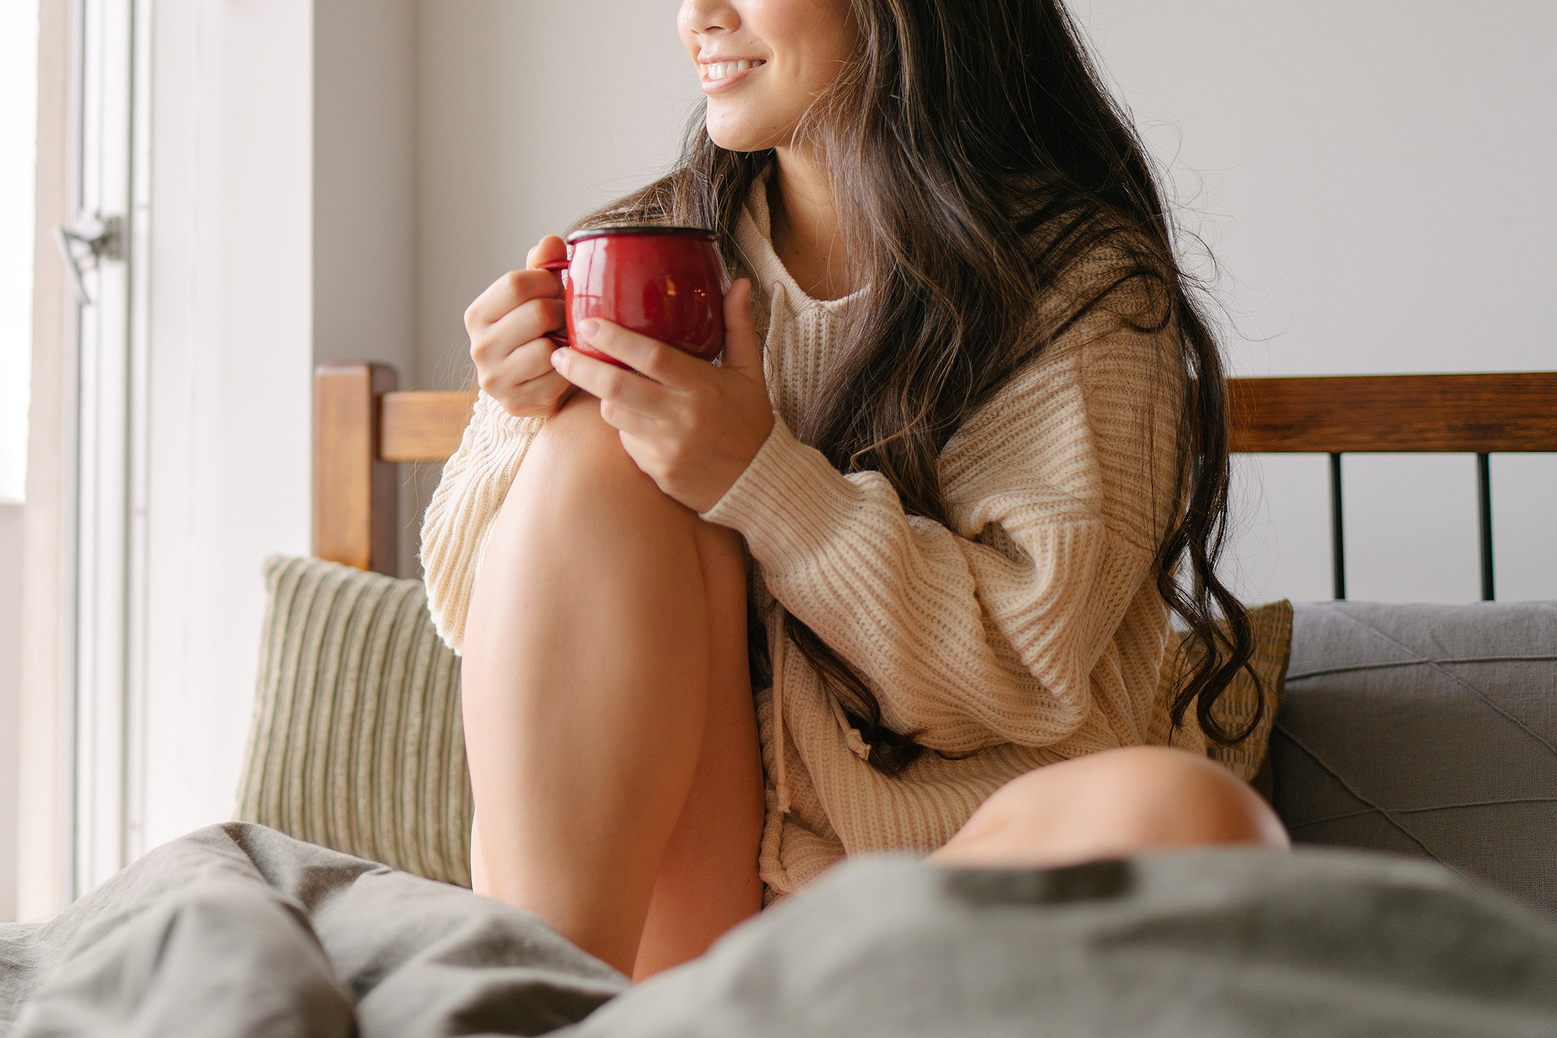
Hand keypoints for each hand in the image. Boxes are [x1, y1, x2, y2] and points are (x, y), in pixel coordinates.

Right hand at [465, 236, 575, 417]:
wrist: (537, 385)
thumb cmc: (537, 332)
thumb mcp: (535, 297)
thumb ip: (541, 268)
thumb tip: (551, 242)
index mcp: (477, 314)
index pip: (515, 283)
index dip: (547, 282)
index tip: (557, 289)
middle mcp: (479, 347)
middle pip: (537, 313)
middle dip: (561, 313)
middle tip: (565, 319)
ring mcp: (495, 378)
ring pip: (547, 348)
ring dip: (566, 343)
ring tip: (564, 342)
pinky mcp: (516, 402)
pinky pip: (557, 377)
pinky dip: (568, 370)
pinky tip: (564, 367)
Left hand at [548, 279, 773, 512]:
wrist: (759, 483)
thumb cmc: (751, 422)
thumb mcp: (750, 373)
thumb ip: (737, 327)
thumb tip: (739, 284)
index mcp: (705, 386)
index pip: (652, 357)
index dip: (615, 339)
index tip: (588, 324)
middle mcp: (684, 417)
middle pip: (617, 388)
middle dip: (582, 368)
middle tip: (560, 353)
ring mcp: (669, 448)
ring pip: (614, 416)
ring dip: (603, 398)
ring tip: (600, 384)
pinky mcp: (659, 471)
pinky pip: (627, 444)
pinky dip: (625, 429)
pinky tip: (635, 422)